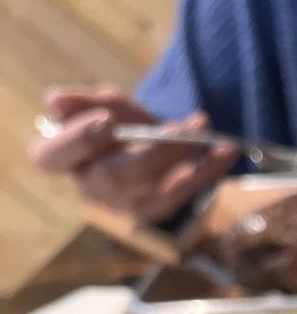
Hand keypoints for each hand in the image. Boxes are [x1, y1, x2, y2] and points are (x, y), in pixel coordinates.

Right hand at [29, 85, 237, 222]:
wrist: (146, 145)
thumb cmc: (116, 125)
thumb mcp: (101, 105)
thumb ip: (84, 101)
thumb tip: (54, 101)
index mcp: (63, 160)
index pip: (53, 157)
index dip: (78, 142)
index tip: (105, 121)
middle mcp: (93, 189)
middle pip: (117, 176)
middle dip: (150, 149)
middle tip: (180, 126)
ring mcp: (127, 206)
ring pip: (157, 190)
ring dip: (185, 158)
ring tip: (203, 128)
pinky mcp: (159, 212)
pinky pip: (186, 195)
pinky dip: (208, 171)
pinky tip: (226, 151)